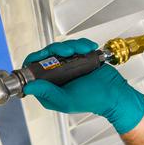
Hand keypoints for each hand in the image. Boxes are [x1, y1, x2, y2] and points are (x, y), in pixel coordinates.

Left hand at [22, 39, 143, 133]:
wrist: (115, 92)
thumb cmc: (93, 100)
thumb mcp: (67, 100)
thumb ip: (47, 93)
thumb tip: (28, 87)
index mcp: (49, 88)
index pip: (33, 70)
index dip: (36, 60)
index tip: (45, 56)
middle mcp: (56, 76)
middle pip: (47, 54)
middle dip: (58, 49)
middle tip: (70, 52)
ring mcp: (67, 66)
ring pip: (61, 48)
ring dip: (73, 45)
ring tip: (84, 50)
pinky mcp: (79, 58)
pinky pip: (75, 45)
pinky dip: (82, 44)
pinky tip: (89, 48)